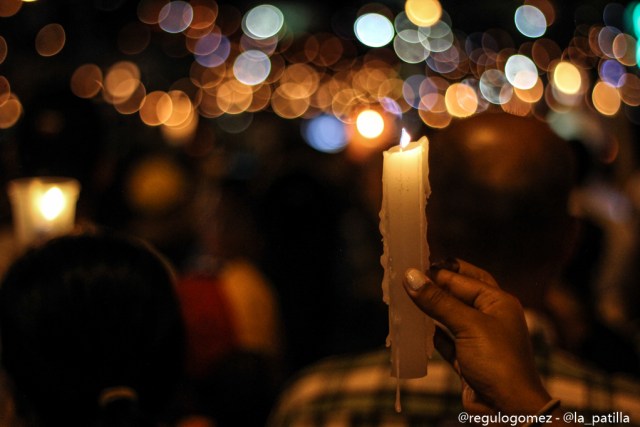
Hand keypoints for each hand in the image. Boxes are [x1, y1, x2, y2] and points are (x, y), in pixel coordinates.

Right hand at [403, 259, 550, 415]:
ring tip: (406, 299)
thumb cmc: (496, 360)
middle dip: (436, 286)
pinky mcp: (468, 359)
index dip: (438, 271)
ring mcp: (479, 339)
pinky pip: (447, 340)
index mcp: (498, 302)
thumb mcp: (467, 325)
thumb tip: (411, 276)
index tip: (411, 266)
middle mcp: (490, 317)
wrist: (509, 408)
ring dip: (431, 310)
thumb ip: (438, 301)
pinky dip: (433, 334)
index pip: (464, 278)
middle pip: (459, 294)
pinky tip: (418, 328)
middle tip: (410, 278)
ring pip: (451, 317)